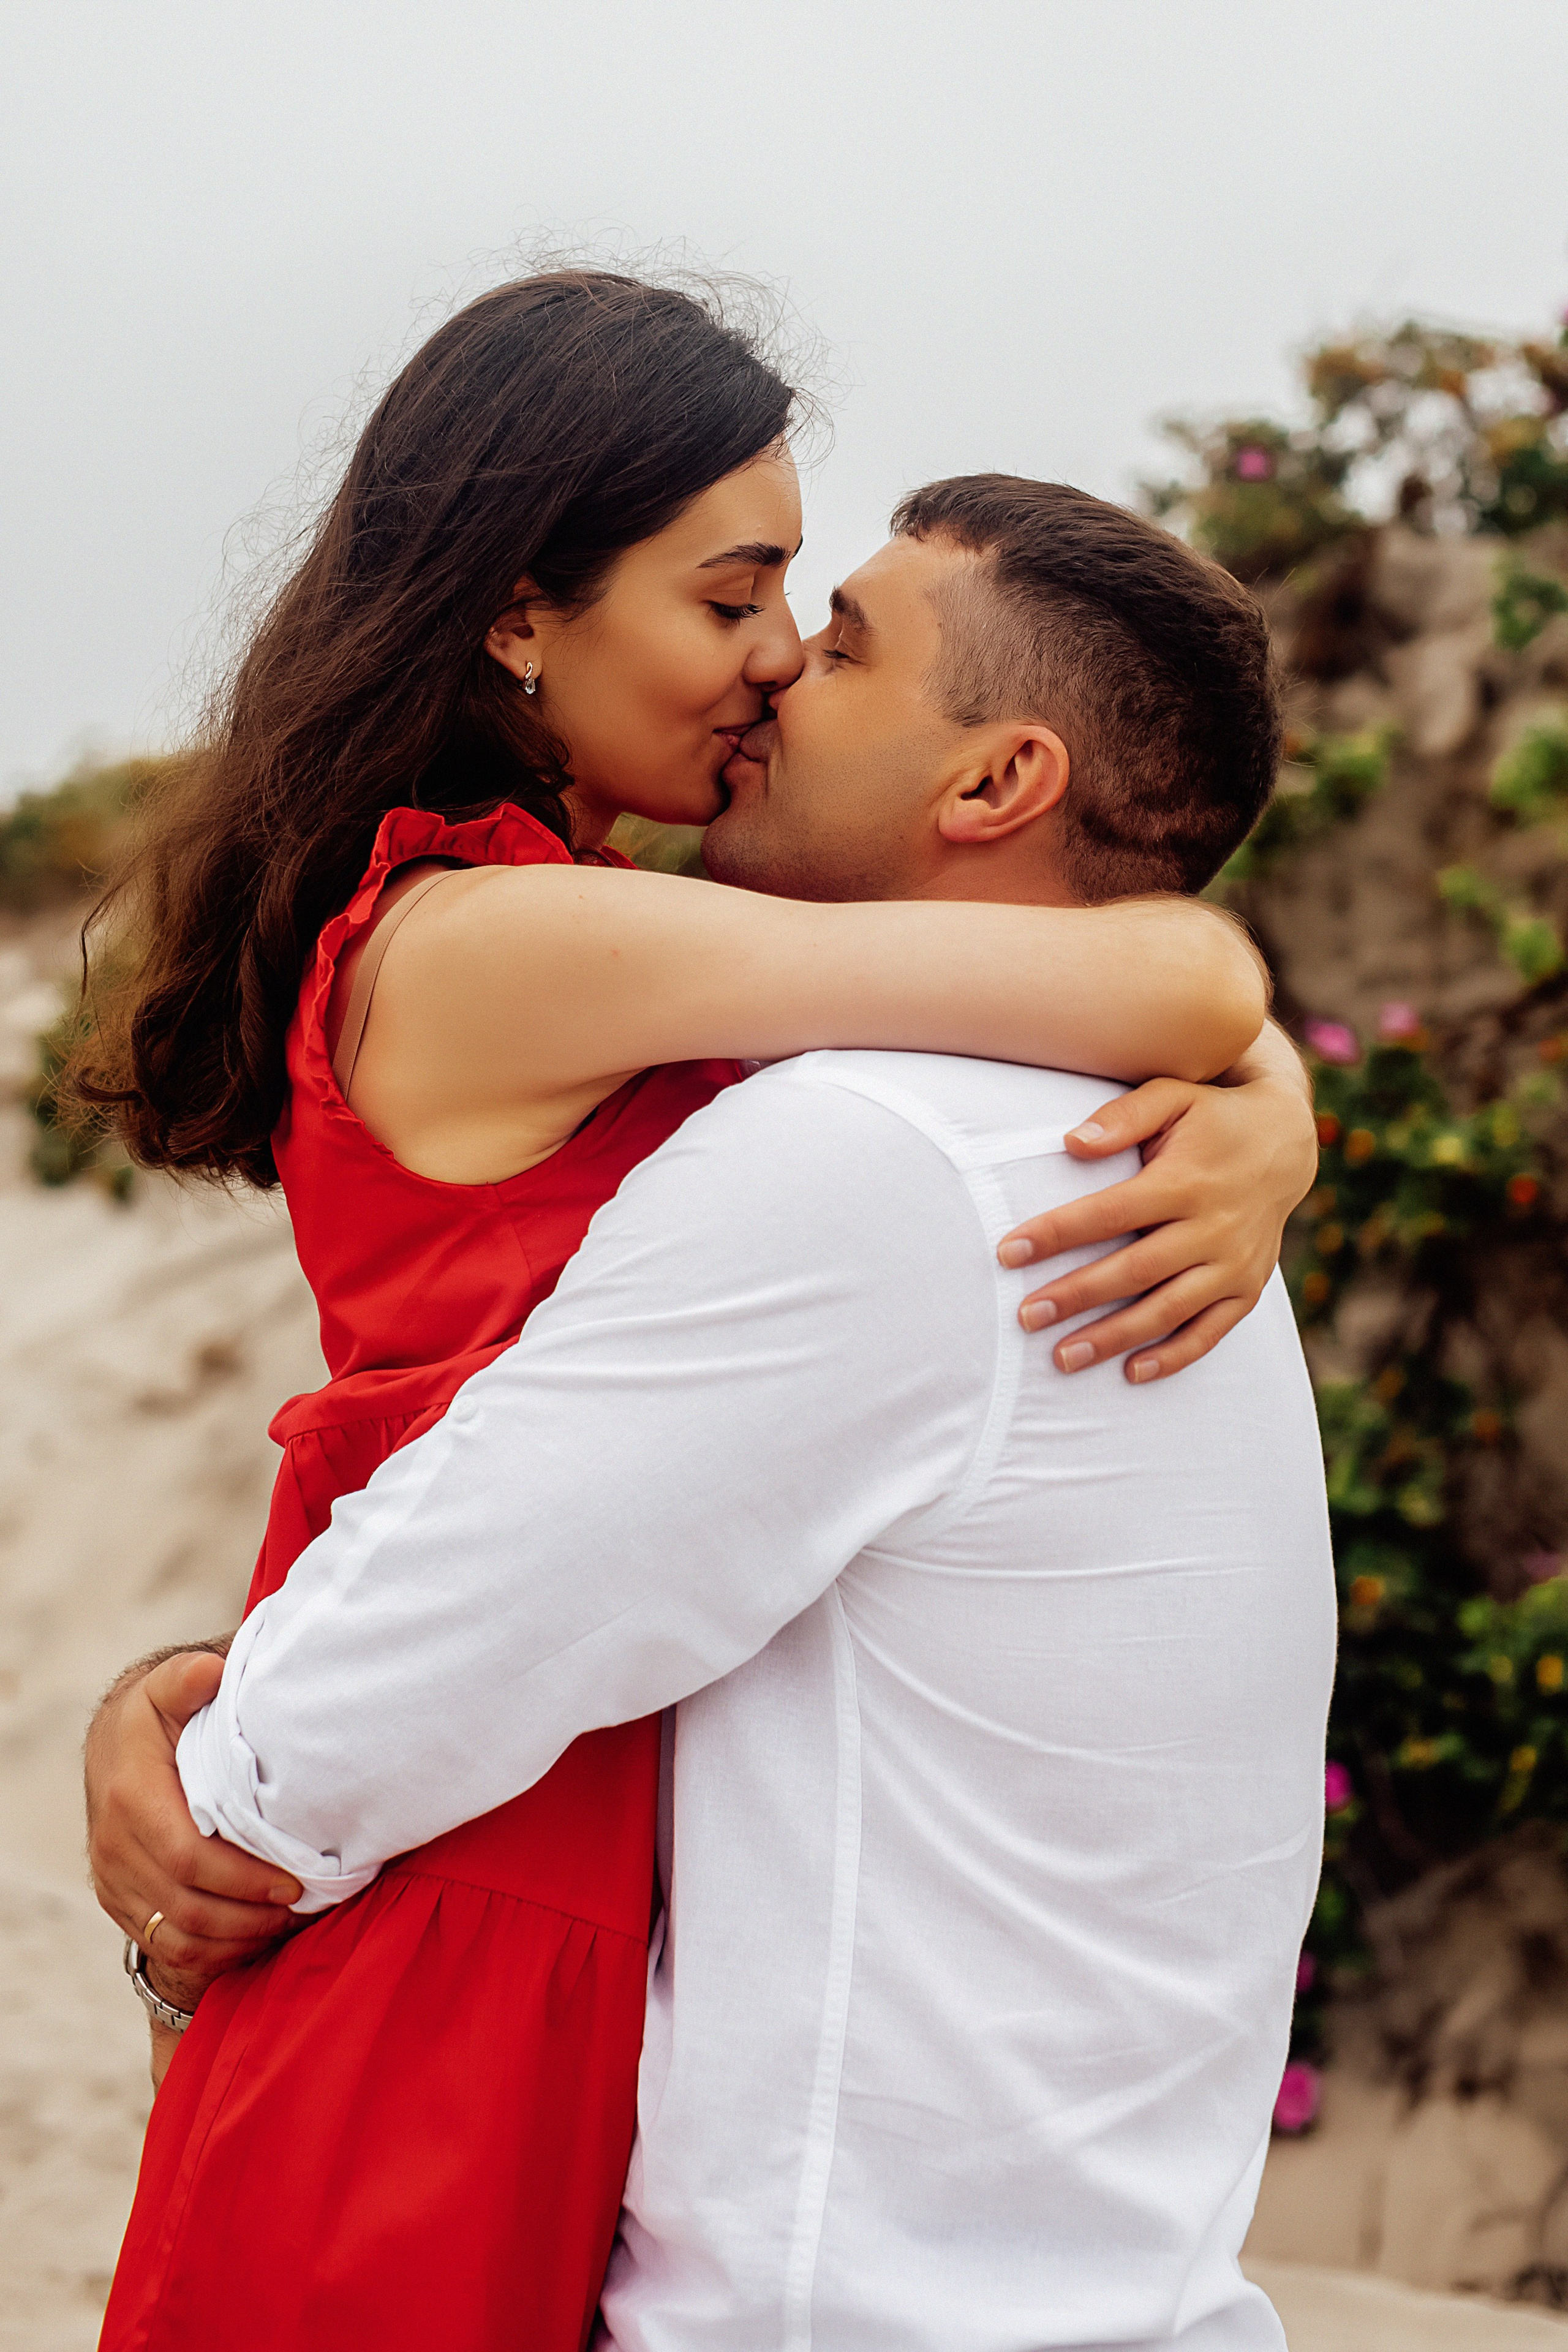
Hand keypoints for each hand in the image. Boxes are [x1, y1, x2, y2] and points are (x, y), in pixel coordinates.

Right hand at [86, 1649, 301, 2000]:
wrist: (112, 1744)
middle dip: (250, 1914)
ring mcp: (113, 1878)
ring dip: (237, 1938)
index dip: (244, 1879)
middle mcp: (115, 1846)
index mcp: (131, 1798)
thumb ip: (187, 1679)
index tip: (295, 1879)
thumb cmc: (156, 1716)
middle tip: (301, 1903)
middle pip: (187, 1907)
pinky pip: (164, 1945)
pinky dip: (213, 1952)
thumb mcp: (169, 1687)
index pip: (189, 1859)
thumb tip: (209, 1671)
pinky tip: (252, 1934)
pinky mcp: (119, 1900)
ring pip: (177, 1936)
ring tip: (285, 1920)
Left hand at [997, 1025, 1316, 1381]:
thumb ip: (1124, 1116)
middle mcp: (1213, 1227)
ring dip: (1115, 1337)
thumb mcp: (1174, 1095)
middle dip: (1077, 1296)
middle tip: (1026, 1317)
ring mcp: (1234, 1263)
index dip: (1058, 1234)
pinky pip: (1210, 1331)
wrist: (1285, 1143)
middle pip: (1135, 1270)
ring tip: (1063, 1357)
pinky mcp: (1248, 1288)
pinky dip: (1174, 1356)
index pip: (1111, 1213)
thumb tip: (1071, 1143)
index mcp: (1186, 1181)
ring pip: (1168, 1309)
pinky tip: (1132, 1372)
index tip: (1009, 1252)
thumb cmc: (1211, 1118)